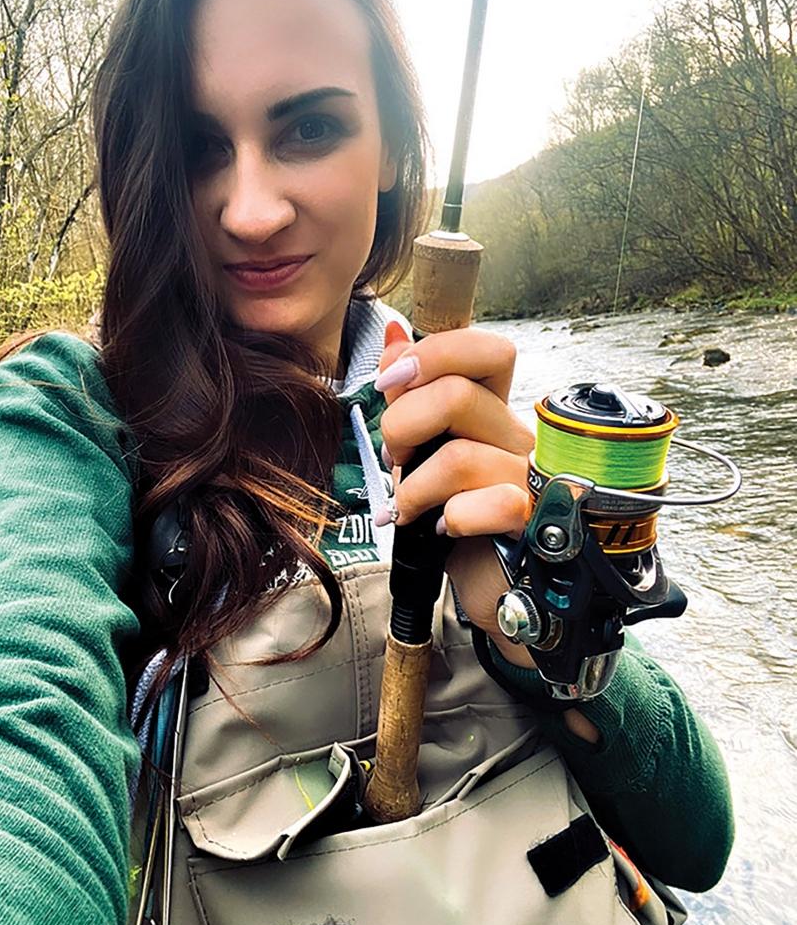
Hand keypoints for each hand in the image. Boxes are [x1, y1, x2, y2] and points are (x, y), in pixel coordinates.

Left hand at [376, 322, 601, 742]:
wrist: (502, 591)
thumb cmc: (460, 519)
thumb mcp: (427, 453)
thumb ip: (412, 396)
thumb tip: (394, 333)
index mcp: (495, 413)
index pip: (488, 351)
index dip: (435, 352)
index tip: (389, 380)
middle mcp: (520, 438)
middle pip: (458, 394)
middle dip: (402, 425)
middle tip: (395, 460)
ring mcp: (532, 480)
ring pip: (459, 456)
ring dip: (414, 488)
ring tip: (409, 508)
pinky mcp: (535, 525)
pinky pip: (489, 506)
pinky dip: (451, 519)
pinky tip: (445, 532)